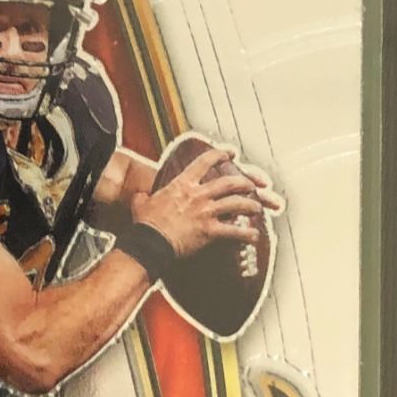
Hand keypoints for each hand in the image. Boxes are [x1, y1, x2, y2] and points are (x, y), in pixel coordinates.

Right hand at [133, 148, 281, 256]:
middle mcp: (198, 195)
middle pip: (229, 182)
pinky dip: (246, 234)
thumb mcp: (141, 204)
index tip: (229, 153)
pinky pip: (234, 231)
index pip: (204, 162)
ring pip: (237, 204)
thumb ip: (143, 197)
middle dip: (244, 182)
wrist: (149, 243)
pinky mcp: (210, 231)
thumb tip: (139, 197)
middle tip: (252, 185)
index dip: (220, 155)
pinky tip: (255, 236)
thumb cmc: (145, 224)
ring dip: (251, 205)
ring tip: (258, 208)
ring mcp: (206, 212)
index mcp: (182, 184)